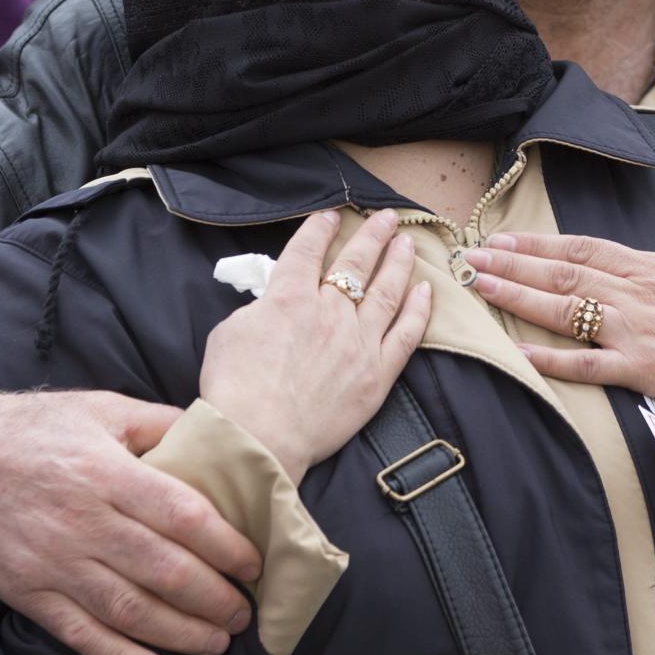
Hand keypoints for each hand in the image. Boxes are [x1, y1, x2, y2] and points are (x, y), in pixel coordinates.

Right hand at [0, 385, 264, 654]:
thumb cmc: (36, 428)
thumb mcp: (103, 407)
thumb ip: (163, 424)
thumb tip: (222, 441)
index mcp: (105, 473)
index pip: (182, 516)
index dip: (226, 545)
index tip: (255, 564)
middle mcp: (81, 522)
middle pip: (163, 571)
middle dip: (214, 598)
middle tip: (245, 613)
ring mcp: (51, 563)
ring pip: (128, 609)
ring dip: (180, 633)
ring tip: (217, 642)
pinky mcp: (25, 593)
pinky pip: (79, 634)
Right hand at [200, 208, 431, 484]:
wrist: (257, 438)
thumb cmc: (233, 389)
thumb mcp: (228, 332)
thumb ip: (258, 309)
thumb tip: (274, 303)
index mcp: (289, 298)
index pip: (308, 251)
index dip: (320, 229)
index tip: (331, 216)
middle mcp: (330, 313)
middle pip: (356, 263)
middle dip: (372, 235)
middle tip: (386, 218)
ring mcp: (358, 342)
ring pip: (387, 291)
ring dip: (399, 262)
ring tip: (407, 243)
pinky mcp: (377, 375)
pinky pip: (406, 334)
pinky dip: (418, 310)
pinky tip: (426, 291)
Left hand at [461, 216, 654, 401]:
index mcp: (648, 266)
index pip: (581, 249)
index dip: (538, 244)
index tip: (503, 239)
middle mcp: (633, 293)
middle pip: (562, 274)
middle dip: (513, 264)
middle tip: (473, 258)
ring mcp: (633, 330)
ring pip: (565, 309)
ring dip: (518, 297)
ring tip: (481, 287)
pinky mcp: (638, 368)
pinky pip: (587, 364)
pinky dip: (551, 359)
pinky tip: (518, 352)